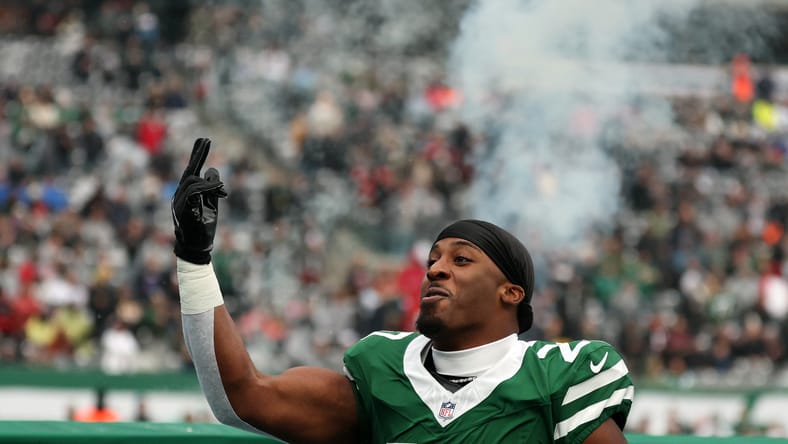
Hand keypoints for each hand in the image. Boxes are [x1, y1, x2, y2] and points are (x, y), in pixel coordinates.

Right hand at [172, 138, 227, 263]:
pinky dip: (207, 190)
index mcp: (186, 193)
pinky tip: (220, 190)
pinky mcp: (183, 212)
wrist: (196, 247)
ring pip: (193, 183)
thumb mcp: (212, 204)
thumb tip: (212, 170)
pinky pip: (194, 196)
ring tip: (222, 189)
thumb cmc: (203, 227)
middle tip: (207, 140)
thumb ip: (212, 188)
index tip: (204, 140)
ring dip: (211, 183)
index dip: (197, 154)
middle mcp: (179, 195)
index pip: (191, 170)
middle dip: (199, 155)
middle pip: (189, 172)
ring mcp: (179, 203)